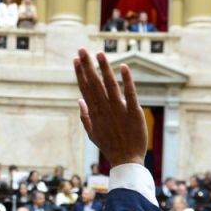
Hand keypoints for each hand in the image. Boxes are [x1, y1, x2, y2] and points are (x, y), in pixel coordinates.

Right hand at [73, 49, 146, 165]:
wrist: (126, 161)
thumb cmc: (110, 147)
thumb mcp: (92, 134)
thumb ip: (85, 116)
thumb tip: (79, 100)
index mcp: (95, 113)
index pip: (85, 88)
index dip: (80, 73)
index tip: (76, 59)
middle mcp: (105, 109)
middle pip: (94, 84)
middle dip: (88, 66)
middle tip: (82, 49)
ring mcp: (119, 110)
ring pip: (110, 86)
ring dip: (104, 69)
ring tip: (99, 54)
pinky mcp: (134, 112)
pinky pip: (130, 94)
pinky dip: (127, 80)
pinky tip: (124, 66)